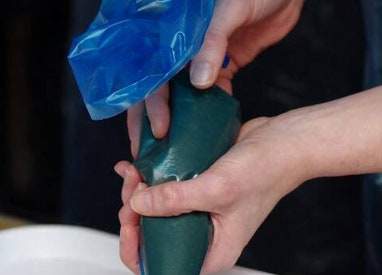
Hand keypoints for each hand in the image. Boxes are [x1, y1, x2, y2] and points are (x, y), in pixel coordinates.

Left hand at [117, 115, 310, 274]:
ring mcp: (200, 214)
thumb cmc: (265, 171)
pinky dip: (148, 180)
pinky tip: (138, 165)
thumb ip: (175, 199)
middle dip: (134, 214)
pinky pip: (165, 192)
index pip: (164, 267)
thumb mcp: (217, 188)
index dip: (137, 251)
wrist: (283, 142)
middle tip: (133, 187)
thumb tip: (138, 204)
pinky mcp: (196, 191)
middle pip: (154, 237)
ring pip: (155, 213)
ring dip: (138, 194)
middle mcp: (204, 238)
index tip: (129, 223)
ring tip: (135, 171)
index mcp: (213, 252)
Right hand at [127, 0, 304, 157]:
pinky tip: (208, 132)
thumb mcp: (230, 11)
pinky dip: (210, 112)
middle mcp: (183, 49)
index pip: (154, 74)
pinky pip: (212, 94)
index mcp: (174, 34)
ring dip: (181, 122)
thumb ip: (212, 43)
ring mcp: (204, 59)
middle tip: (152, 153)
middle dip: (155, 122)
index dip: (152, 105)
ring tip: (175, 151)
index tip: (159, 131)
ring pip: (184, 96)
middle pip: (161, 90)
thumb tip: (198, 82)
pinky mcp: (224, 65)